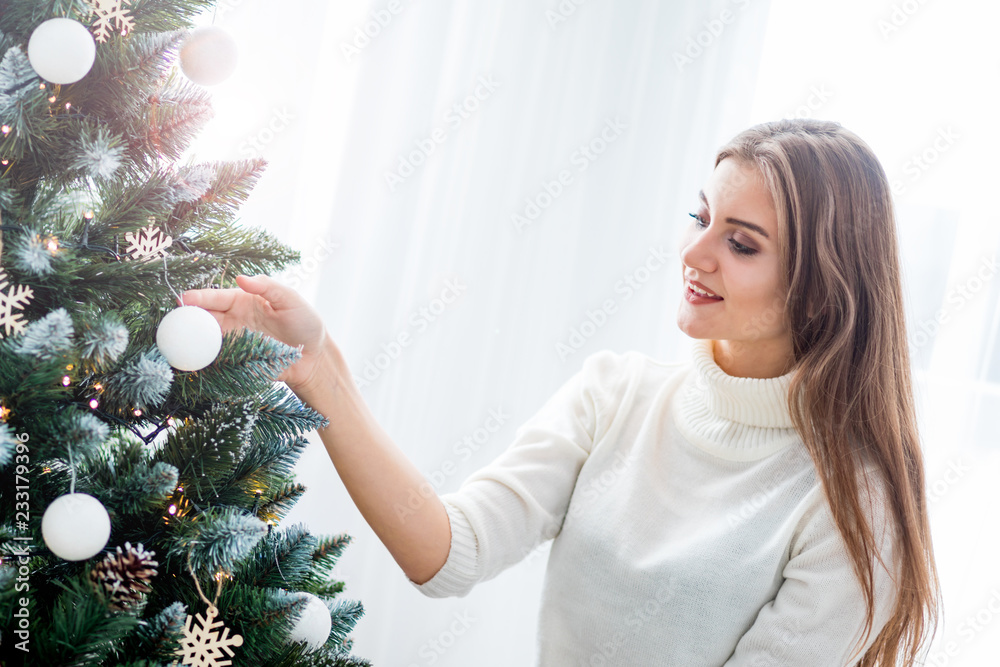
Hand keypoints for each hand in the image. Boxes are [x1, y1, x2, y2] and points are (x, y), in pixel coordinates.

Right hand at [181, 275, 328, 392]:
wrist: (314, 357)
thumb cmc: (304, 323)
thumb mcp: (290, 299)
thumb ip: (268, 287)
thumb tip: (241, 278)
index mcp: (242, 301)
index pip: (216, 298)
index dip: (199, 299)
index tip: (183, 299)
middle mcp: (233, 321)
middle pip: (203, 319)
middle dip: (185, 319)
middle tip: (171, 322)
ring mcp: (234, 343)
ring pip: (204, 341)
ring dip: (189, 342)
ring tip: (173, 343)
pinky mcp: (237, 363)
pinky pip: (216, 361)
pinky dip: (202, 362)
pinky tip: (190, 362)